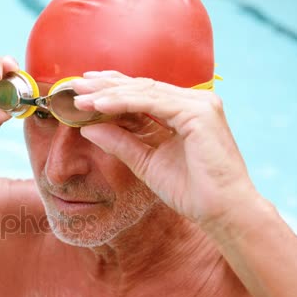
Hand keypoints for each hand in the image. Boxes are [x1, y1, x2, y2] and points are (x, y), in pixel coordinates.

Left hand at [72, 71, 258, 224]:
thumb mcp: (145, 162)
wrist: (222, 212)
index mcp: (183, 111)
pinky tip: (99, 105)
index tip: (84, 90)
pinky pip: (151, 102)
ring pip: (143, 91)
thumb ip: (120, 142)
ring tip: (80, 97)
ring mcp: (198, 104)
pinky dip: (123, 103)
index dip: (112, 89)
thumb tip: (88, 128)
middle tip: (74, 84)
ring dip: (108, 93)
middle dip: (105, 85)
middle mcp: (193, 102)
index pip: (142, 93)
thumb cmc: (191, 191)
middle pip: (141, 87)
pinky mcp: (198, 112)